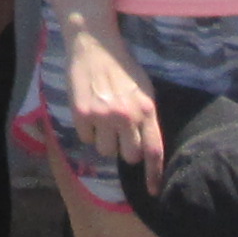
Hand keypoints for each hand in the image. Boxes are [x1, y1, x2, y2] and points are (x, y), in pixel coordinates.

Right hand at [60, 28, 161, 185]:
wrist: (95, 45)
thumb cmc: (123, 69)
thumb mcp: (144, 90)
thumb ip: (147, 118)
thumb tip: (147, 148)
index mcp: (146, 109)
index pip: (154, 150)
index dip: (154, 174)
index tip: (154, 191)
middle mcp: (127, 115)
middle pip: (128, 156)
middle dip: (123, 148)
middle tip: (118, 132)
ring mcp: (103, 115)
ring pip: (105, 151)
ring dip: (103, 139)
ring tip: (103, 117)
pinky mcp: (82, 113)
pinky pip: (86, 139)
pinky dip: (87, 130)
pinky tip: (89, 110)